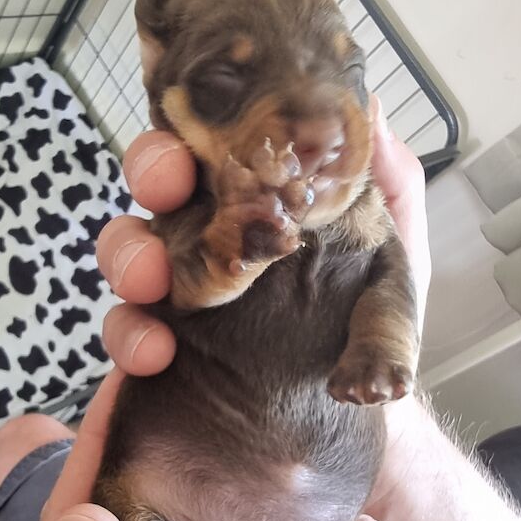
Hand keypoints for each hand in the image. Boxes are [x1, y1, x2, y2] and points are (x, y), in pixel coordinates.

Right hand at [95, 99, 430, 514]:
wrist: (354, 410)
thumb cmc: (368, 326)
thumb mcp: (396, 258)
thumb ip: (391, 188)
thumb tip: (374, 111)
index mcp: (257, 203)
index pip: (217, 143)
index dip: (198, 123)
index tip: (204, 124)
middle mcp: (208, 236)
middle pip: (158, 181)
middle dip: (152, 169)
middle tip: (168, 184)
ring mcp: (177, 290)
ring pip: (126, 249)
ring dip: (129, 254)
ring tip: (153, 281)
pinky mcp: (158, 346)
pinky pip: (125, 331)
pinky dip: (130, 335)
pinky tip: (157, 351)